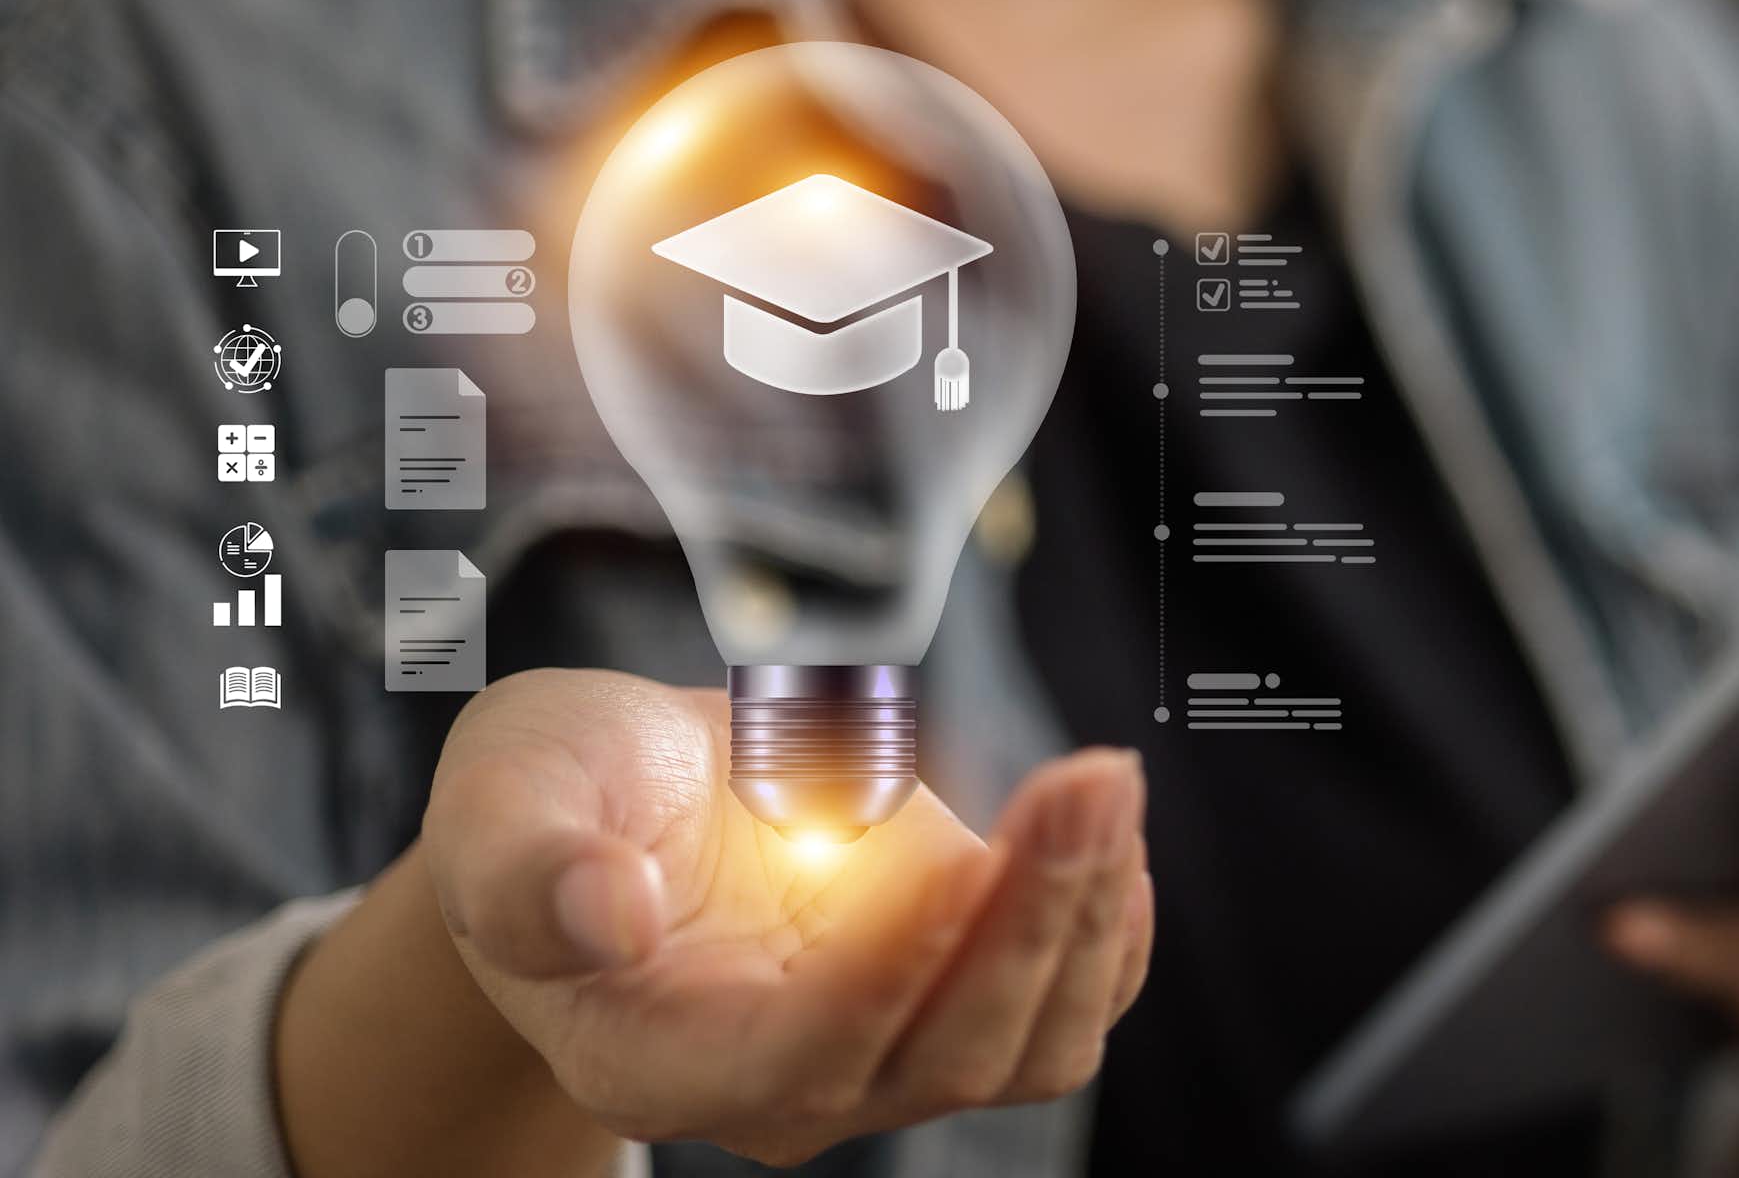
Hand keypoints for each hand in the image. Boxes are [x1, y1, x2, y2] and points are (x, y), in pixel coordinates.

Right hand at [421, 669, 1152, 1165]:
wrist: (614, 807)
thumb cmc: (550, 802)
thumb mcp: (500, 800)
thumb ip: (529, 866)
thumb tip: (604, 915)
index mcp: (654, 1057)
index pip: (801, 1058)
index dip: (889, 972)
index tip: (959, 862)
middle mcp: (782, 1087)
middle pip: (948, 1054)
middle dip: (1031, 921)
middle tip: (1088, 778)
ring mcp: (882, 1054)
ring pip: (1031, 1041)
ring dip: (1086, 913)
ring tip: (1105, 779)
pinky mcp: (951, 1000)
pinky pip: (1067, 1004)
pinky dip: (1108, 930)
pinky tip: (1109, 830)